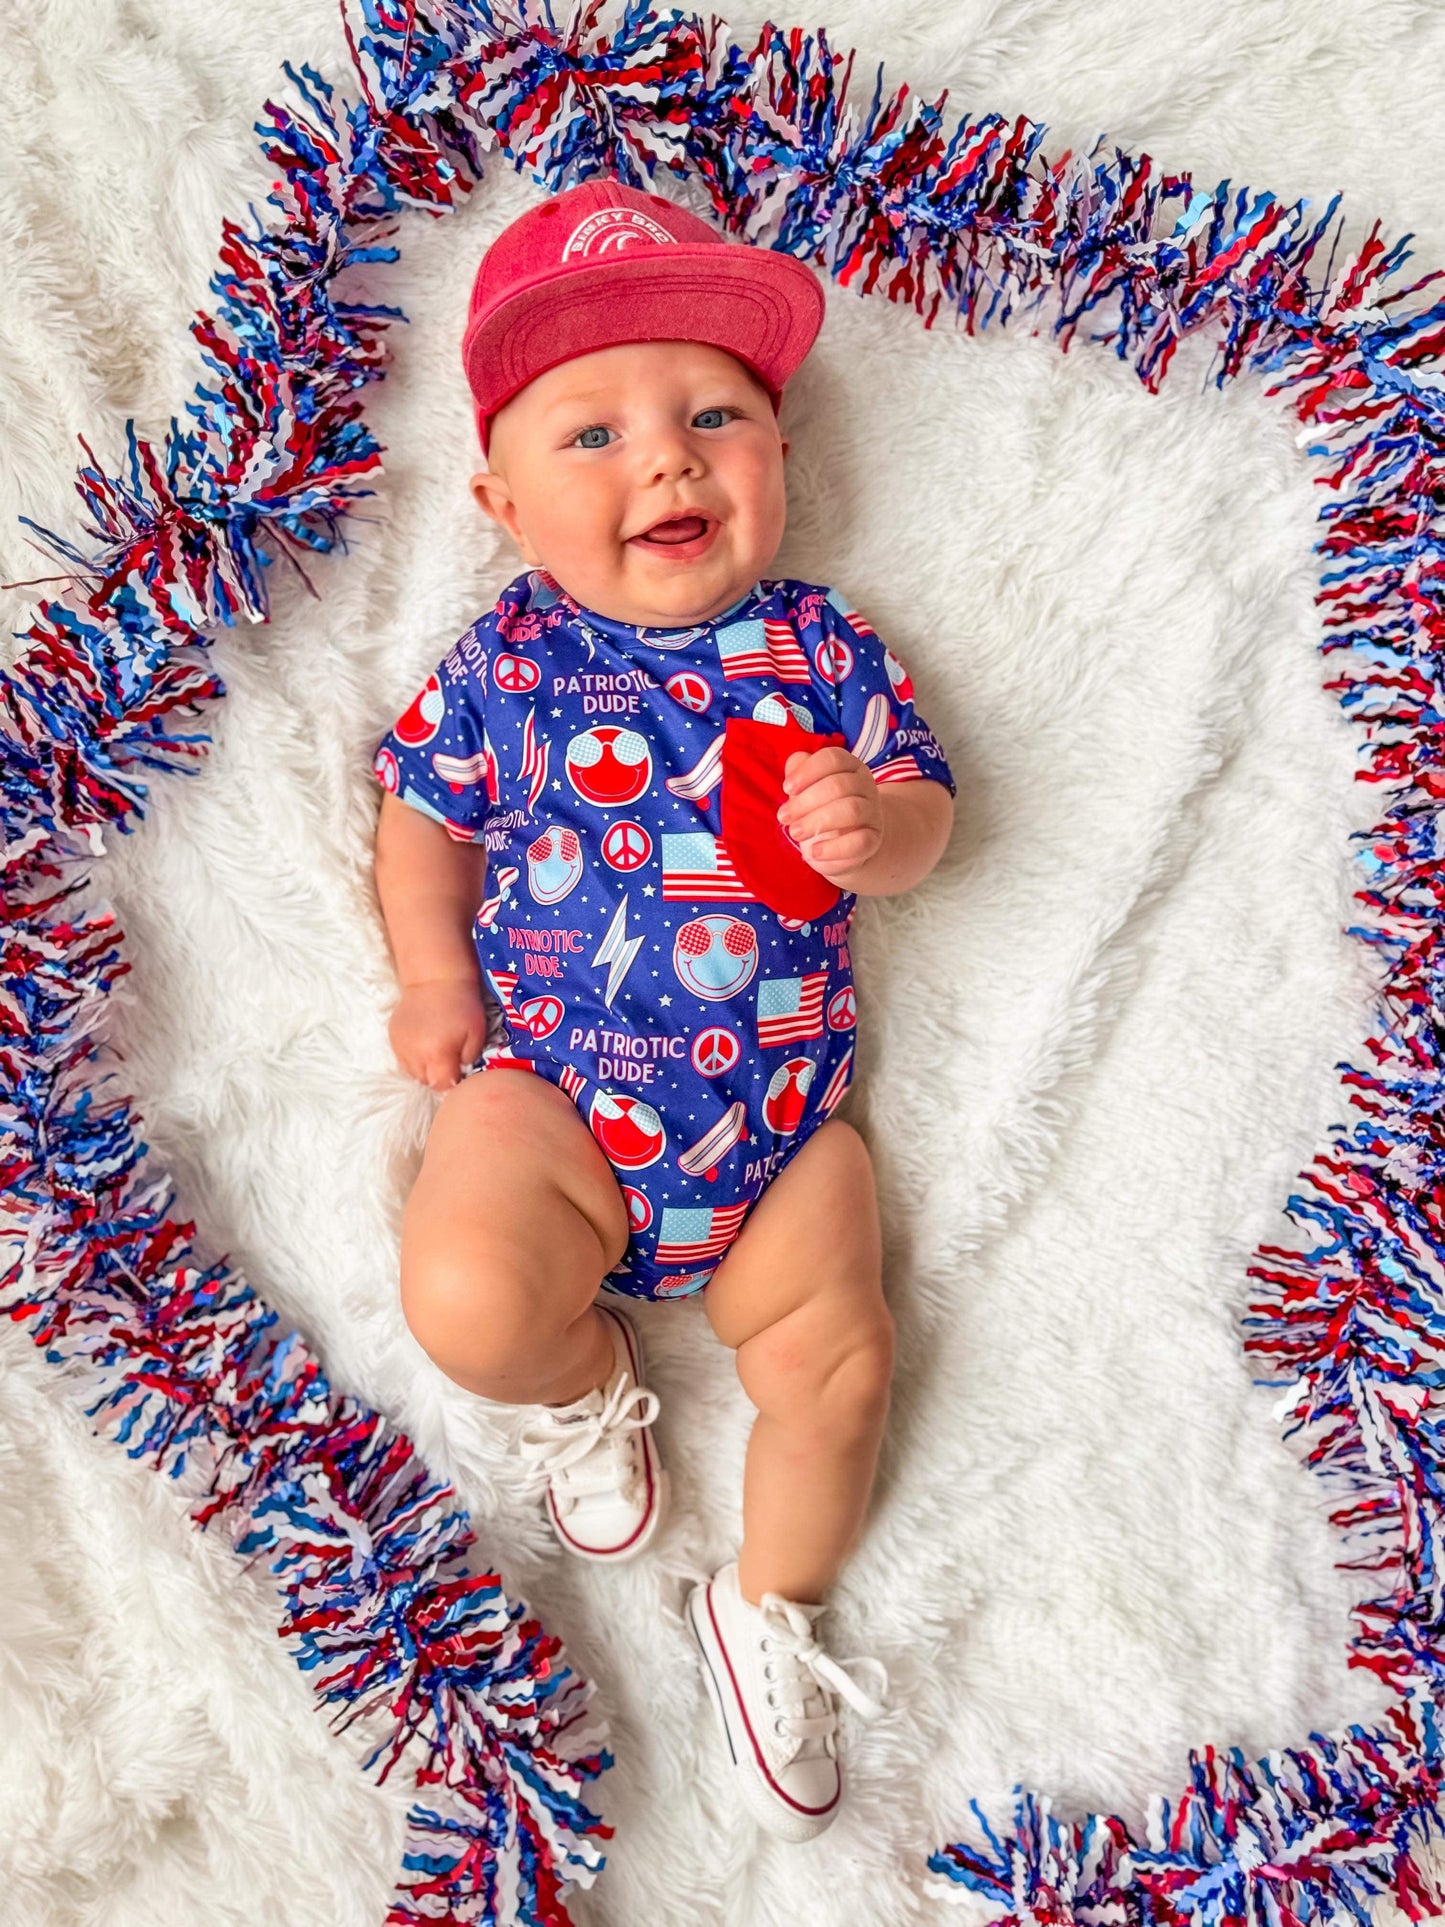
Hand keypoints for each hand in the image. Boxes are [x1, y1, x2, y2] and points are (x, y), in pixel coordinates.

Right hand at [389, 977, 490, 1089]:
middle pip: (425, 1081)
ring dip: (424, 1067)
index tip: (458, 1070)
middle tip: (448, 1058)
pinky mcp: (393, 1037)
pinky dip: (413, 1056)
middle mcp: (415, 1055)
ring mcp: (400, 1046)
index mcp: (437, 1055)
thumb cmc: (462, 1005)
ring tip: (435, 1050)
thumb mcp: (477, 1034)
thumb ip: (469, 1060)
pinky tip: (424, 1042)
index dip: (452, 1081)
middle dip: (438, 1075)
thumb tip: (460, 1073)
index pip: (441, 1085)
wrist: (435, 978)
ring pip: (412, 1072)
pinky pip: (403, 1058)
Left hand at [777, 745, 883, 882]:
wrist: (846, 845)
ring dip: (817, 821)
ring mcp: (872, 812)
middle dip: (805, 801)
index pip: (834, 758)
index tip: (787, 788)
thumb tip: (795, 763)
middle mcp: (865, 785)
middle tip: (783, 817)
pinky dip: (834, 848)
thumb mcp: (807, 789)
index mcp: (849, 766)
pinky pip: (860, 841)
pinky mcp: (873, 839)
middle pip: (839, 785)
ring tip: (795, 833)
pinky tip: (814, 852)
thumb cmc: (821, 810)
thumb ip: (799, 772)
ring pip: (851, 810)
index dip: (808, 771)